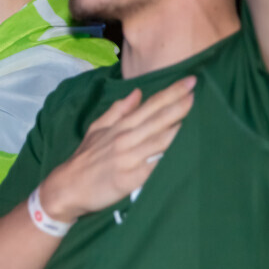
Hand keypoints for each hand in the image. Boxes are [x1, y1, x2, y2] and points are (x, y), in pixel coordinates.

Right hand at [40, 76, 195, 222]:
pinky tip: (185, 152)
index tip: (190, 81)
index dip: (170, 93)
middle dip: (179, 105)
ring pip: (159, 140)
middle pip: (157, 119)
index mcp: (119, 126)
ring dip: (179, 128)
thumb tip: (137, 93)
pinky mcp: (130, 179)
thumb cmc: (85, 159)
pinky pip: (154, 167)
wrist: (68, 187)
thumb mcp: (97, 129)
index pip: (149, 106)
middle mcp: (125, 139)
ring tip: (200, 115)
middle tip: (199, 91)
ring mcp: (128, 158)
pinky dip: (168, 158)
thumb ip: (118, 111)